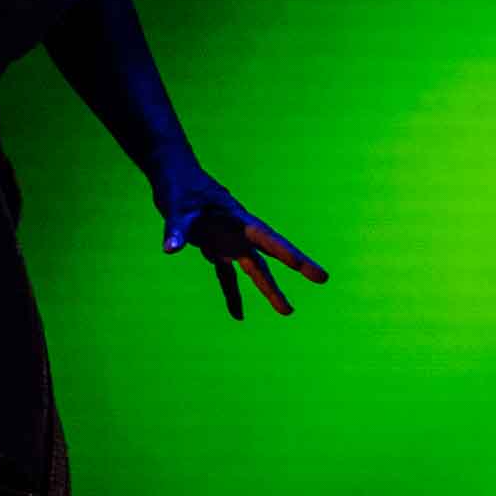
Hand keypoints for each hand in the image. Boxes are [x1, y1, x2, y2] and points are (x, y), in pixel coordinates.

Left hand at [158, 170, 327, 318]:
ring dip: (268, 289)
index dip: (293, 257)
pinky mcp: (214, 248)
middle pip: (272, 255)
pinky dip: (231, 294)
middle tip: (324, 278)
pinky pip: (226, 275)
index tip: (316, 272)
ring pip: (254, 269)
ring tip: (287, 311)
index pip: (271, 242)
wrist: (174, 180)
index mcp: (240, 222)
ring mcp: (229, 242)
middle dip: (298, 266)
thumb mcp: (177, 209)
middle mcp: (240, 234)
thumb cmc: (180, 189)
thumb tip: (171, 249)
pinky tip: (237, 315)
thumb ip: (177, 230)